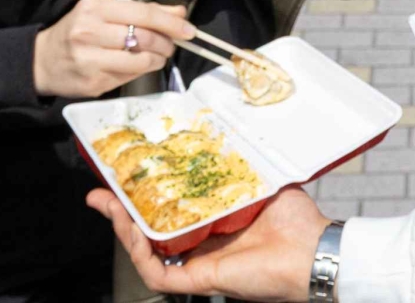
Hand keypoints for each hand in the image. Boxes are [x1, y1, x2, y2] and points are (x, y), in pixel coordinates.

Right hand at [33, 0, 194, 98]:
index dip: (171, 23)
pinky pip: (129, 77)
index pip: (143, 14)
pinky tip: (137, 65)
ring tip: (157, 56)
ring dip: (157, 59)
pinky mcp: (92, 84)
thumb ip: (143, 11)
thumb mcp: (104, 12)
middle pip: (145, 38)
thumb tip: (179, 13)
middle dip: (167, 43)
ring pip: (141, 61)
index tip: (189, 29)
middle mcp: (89, 33)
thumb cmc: (78, 31)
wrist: (41, 61)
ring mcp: (90, 61)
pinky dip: (141, 71)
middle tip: (171, 45)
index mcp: (94, 9)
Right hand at [90, 186, 326, 301]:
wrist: (313, 251)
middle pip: (148, 232)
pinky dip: (139, 253)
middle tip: (100, 189)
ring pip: (145, 252)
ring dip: (122, 228)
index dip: (145, 194)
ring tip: (109, 204)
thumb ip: (239, 164)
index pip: (169, 210)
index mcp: (214, 222)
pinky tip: (131, 230)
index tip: (125, 173)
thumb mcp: (261, 181)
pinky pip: (156, 272)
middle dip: (120, 211)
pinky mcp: (198, 280)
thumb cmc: (297, 221)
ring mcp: (197, 264)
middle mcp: (201, 245)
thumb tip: (224, 134)